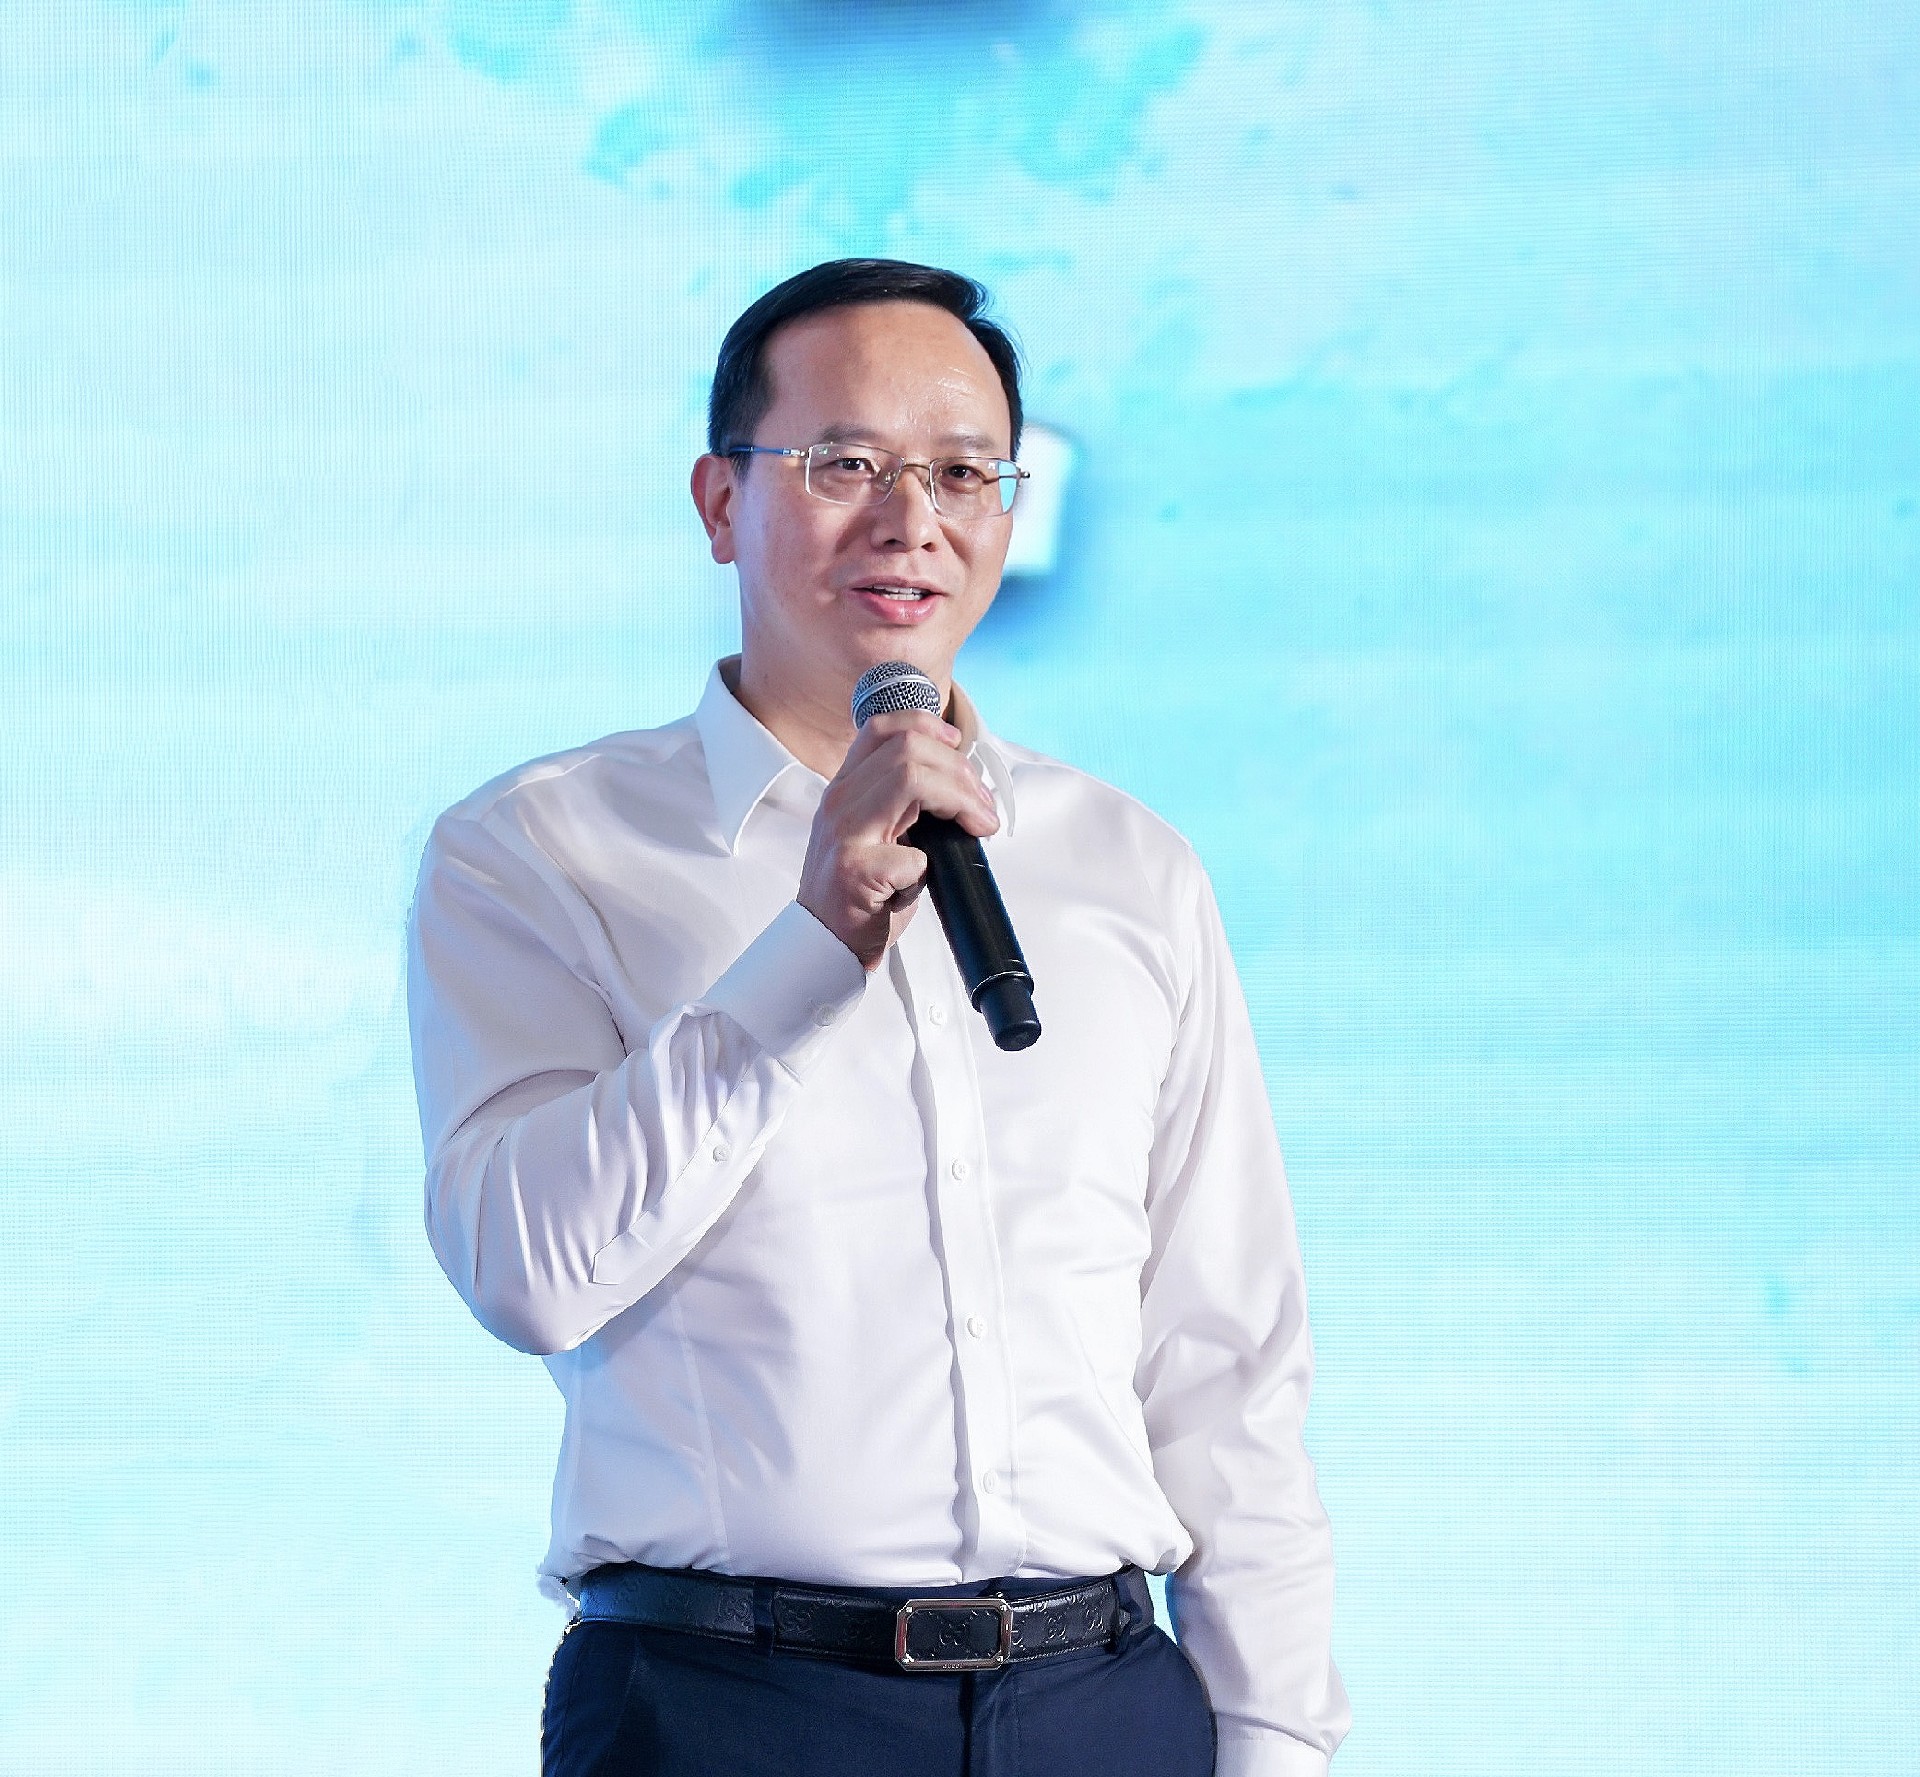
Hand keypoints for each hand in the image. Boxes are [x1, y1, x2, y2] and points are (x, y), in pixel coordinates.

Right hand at [797, 709, 999, 971]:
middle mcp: (839, 802)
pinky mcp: (854, 873)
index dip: (927, 725)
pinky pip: (912, 855)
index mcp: (845, 789)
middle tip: (981, 807)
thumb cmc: (859, 894)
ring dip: (960, 800)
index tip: (958, 744)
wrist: (824, 944)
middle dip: (960, 772)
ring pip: (912, 780)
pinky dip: (928, 867)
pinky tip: (921, 881)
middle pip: (908, 749)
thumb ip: (902, 804)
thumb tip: (963, 787)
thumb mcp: (875, 833)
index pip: (881, 729)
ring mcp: (844, 835)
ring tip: (978, 826)